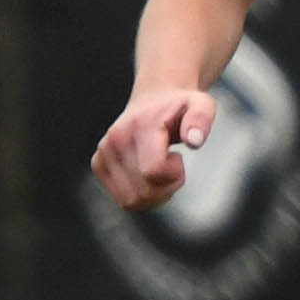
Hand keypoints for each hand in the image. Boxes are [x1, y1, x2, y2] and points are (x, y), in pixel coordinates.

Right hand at [92, 84, 215, 211]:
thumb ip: (201, 119)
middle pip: (143, 192)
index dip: (174, 174)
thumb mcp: (201, 104)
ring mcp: (103, 153)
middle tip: (174, 165)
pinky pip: (124, 200)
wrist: (154, 98)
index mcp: (139, 126)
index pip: (153, 171)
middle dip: (167, 187)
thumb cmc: (180, 107)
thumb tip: (194, 141)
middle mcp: (115, 140)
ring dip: (155, 195)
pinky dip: (141, 196)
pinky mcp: (98, 165)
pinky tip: (148, 176)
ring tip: (161, 170)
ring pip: (131, 201)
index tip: (178, 158)